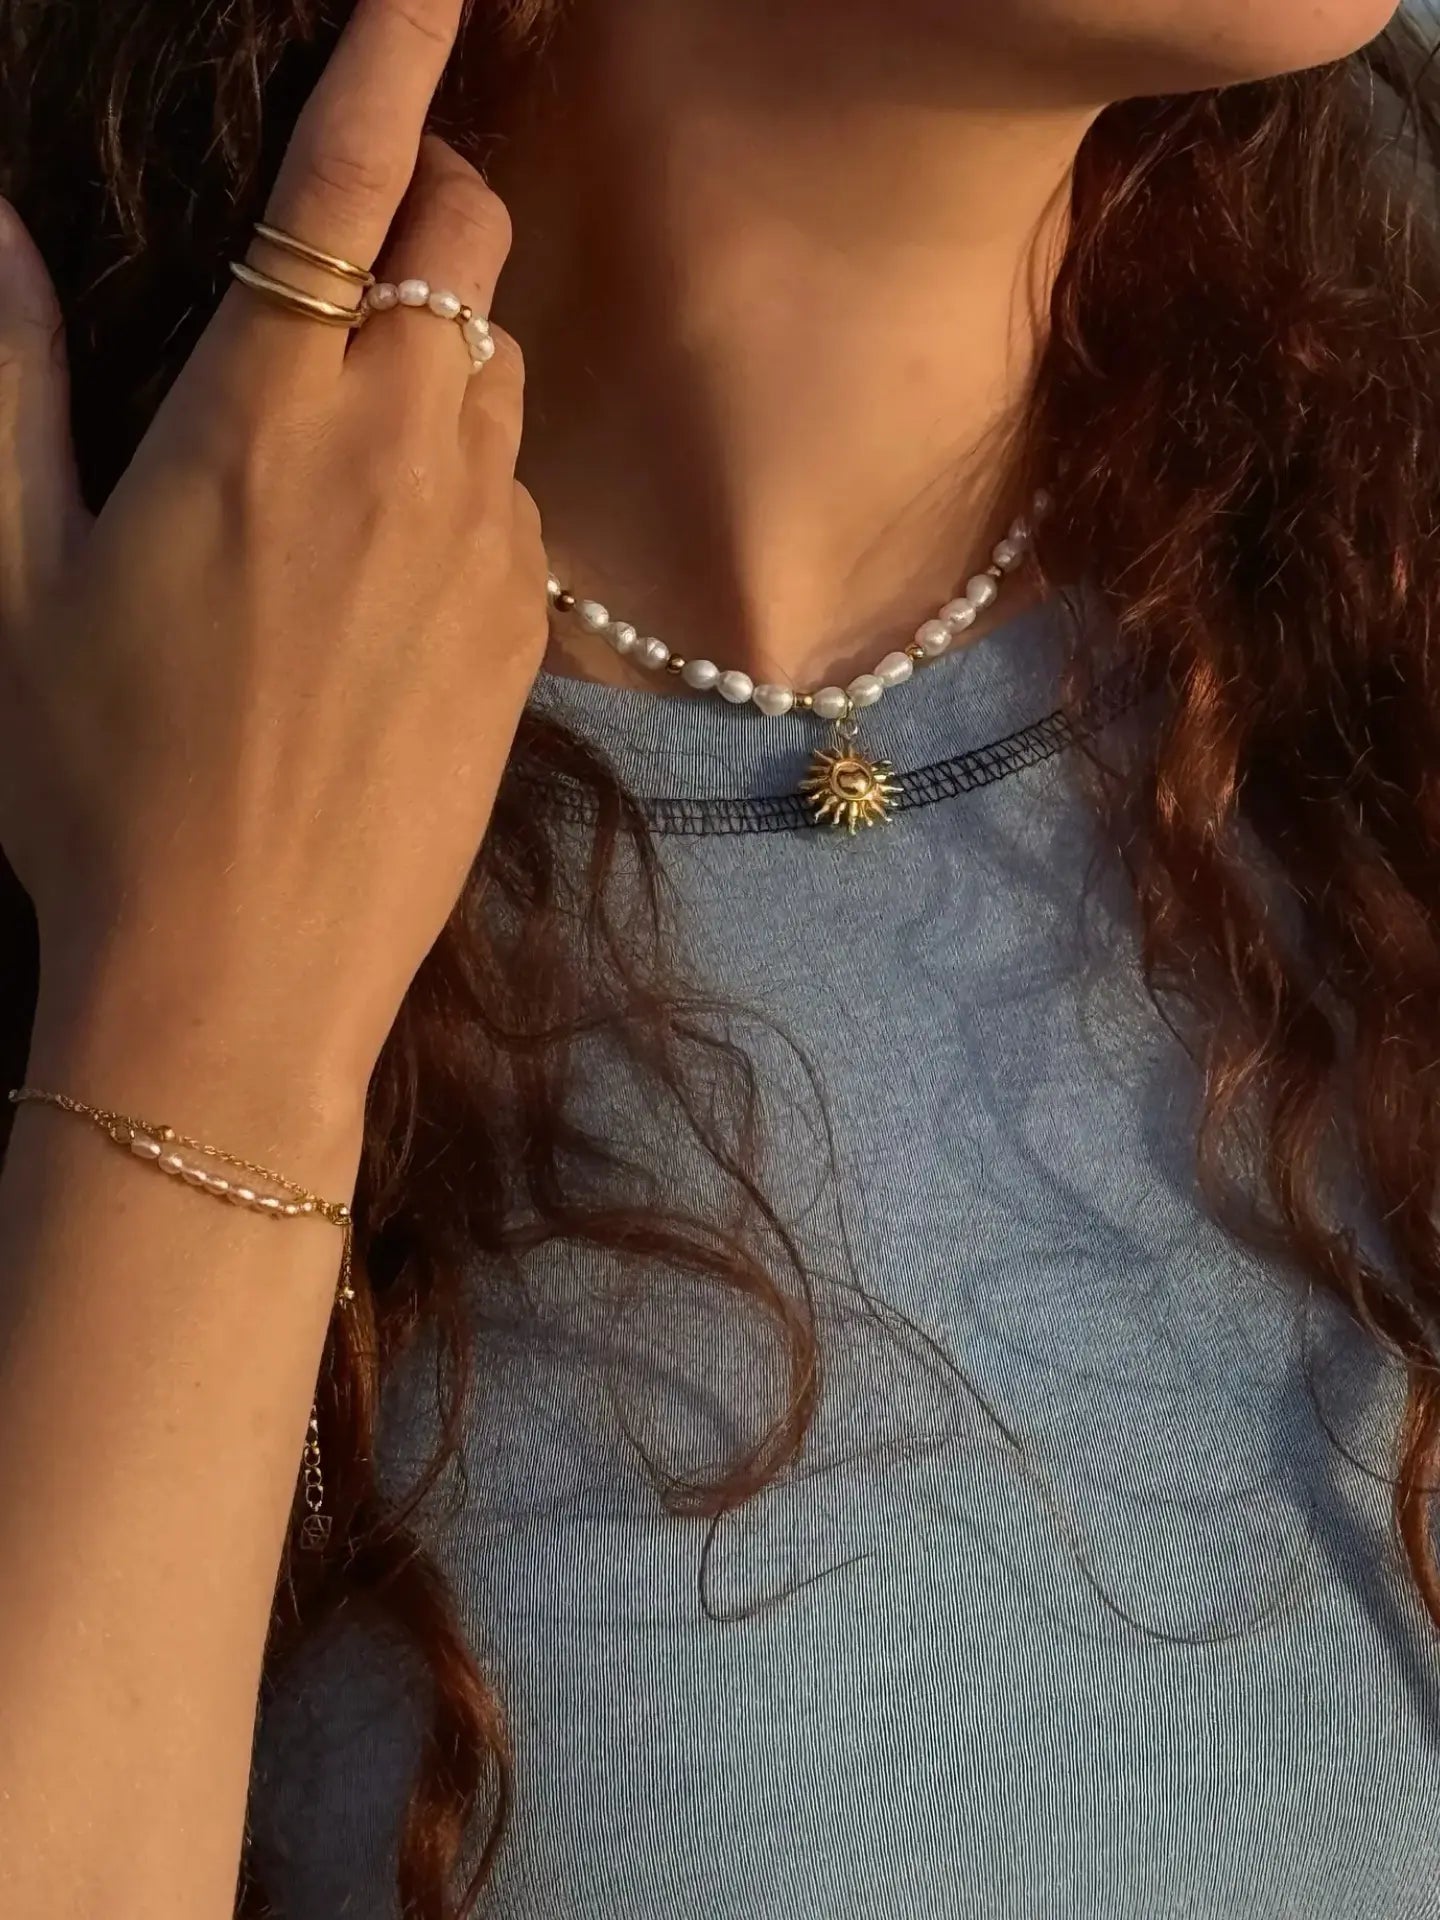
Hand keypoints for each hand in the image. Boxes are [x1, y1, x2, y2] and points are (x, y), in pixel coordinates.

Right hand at [0, 0, 547, 1092]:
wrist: (245, 968)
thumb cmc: (98, 784)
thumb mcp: (12, 580)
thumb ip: (6, 380)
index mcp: (259, 413)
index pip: (349, 179)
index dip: (392, 52)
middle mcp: (399, 452)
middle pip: (470, 241)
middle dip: (428, 206)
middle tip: (357, 258)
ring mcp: (482, 544)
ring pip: (499, 368)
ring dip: (445, 352)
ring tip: (349, 450)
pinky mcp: (527, 631)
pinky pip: (519, 497)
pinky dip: (469, 481)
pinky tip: (391, 574)